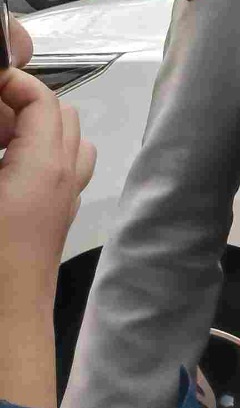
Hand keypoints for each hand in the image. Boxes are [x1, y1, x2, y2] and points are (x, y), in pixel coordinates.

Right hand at [0, 52, 93, 292]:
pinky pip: (58, 173)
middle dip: (22, 105)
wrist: (4, 325)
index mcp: (45, 166)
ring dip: (32, 132)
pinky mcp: (54, 221)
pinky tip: (2, 172)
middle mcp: (66, 180)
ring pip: (64, 145)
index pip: (44, 100)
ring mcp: (64, 201)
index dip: (14, 83)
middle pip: (60, 117)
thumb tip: (0, 111)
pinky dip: (35, 159)